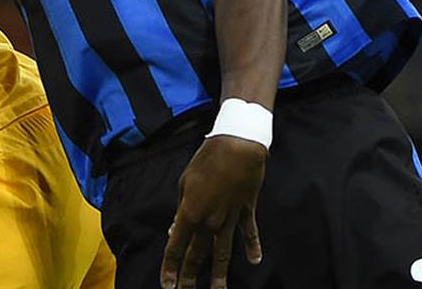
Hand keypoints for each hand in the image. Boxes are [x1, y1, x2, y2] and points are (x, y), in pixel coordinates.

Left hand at [160, 136, 265, 288]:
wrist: (238, 146)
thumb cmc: (206, 160)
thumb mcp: (184, 182)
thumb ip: (181, 208)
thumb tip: (176, 229)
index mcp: (190, 212)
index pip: (176, 246)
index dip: (170, 267)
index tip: (167, 285)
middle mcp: (210, 221)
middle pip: (198, 255)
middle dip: (189, 276)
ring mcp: (230, 219)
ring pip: (223, 253)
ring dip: (218, 275)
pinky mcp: (246, 211)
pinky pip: (249, 233)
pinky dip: (253, 247)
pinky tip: (254, 260)